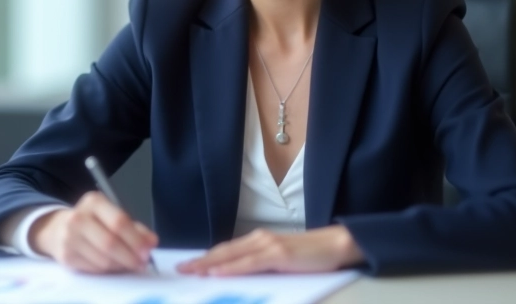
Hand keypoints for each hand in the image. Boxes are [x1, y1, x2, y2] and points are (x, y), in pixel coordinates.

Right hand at [29, 191, 157, 273]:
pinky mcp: (66, 257)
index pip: (118, 222)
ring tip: (128, 264)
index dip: (136, 239)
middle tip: (141, 263)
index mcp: (93, 202)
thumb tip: (151, 242)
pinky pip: (94, 269)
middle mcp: (78, 218)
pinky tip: (113, 265)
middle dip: (130, 256)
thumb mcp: (111, 215)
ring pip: (103, 259)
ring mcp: (69, 238)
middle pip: (110, 243)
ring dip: (120, 265)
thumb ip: (134, 228)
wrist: (57, 228)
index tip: (148, 250)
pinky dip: (108, 270)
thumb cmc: (91, 220)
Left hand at [176, 225, 362, 275]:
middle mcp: (259, 239)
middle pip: (223, 251)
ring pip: (232, 255)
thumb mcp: (280, 261)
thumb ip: (260, 265)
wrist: (336, 244)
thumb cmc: (310, 256)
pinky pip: (250, 263)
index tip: (187, 265)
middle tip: (180, 269)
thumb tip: (238, 276)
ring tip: (191, 271)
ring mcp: (268, 245)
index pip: (226, 250)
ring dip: (209, 264)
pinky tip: (218, 272)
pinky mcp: (279, 254)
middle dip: (200, 260)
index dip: (205, 257)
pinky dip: (232, 268)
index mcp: (258, 241)